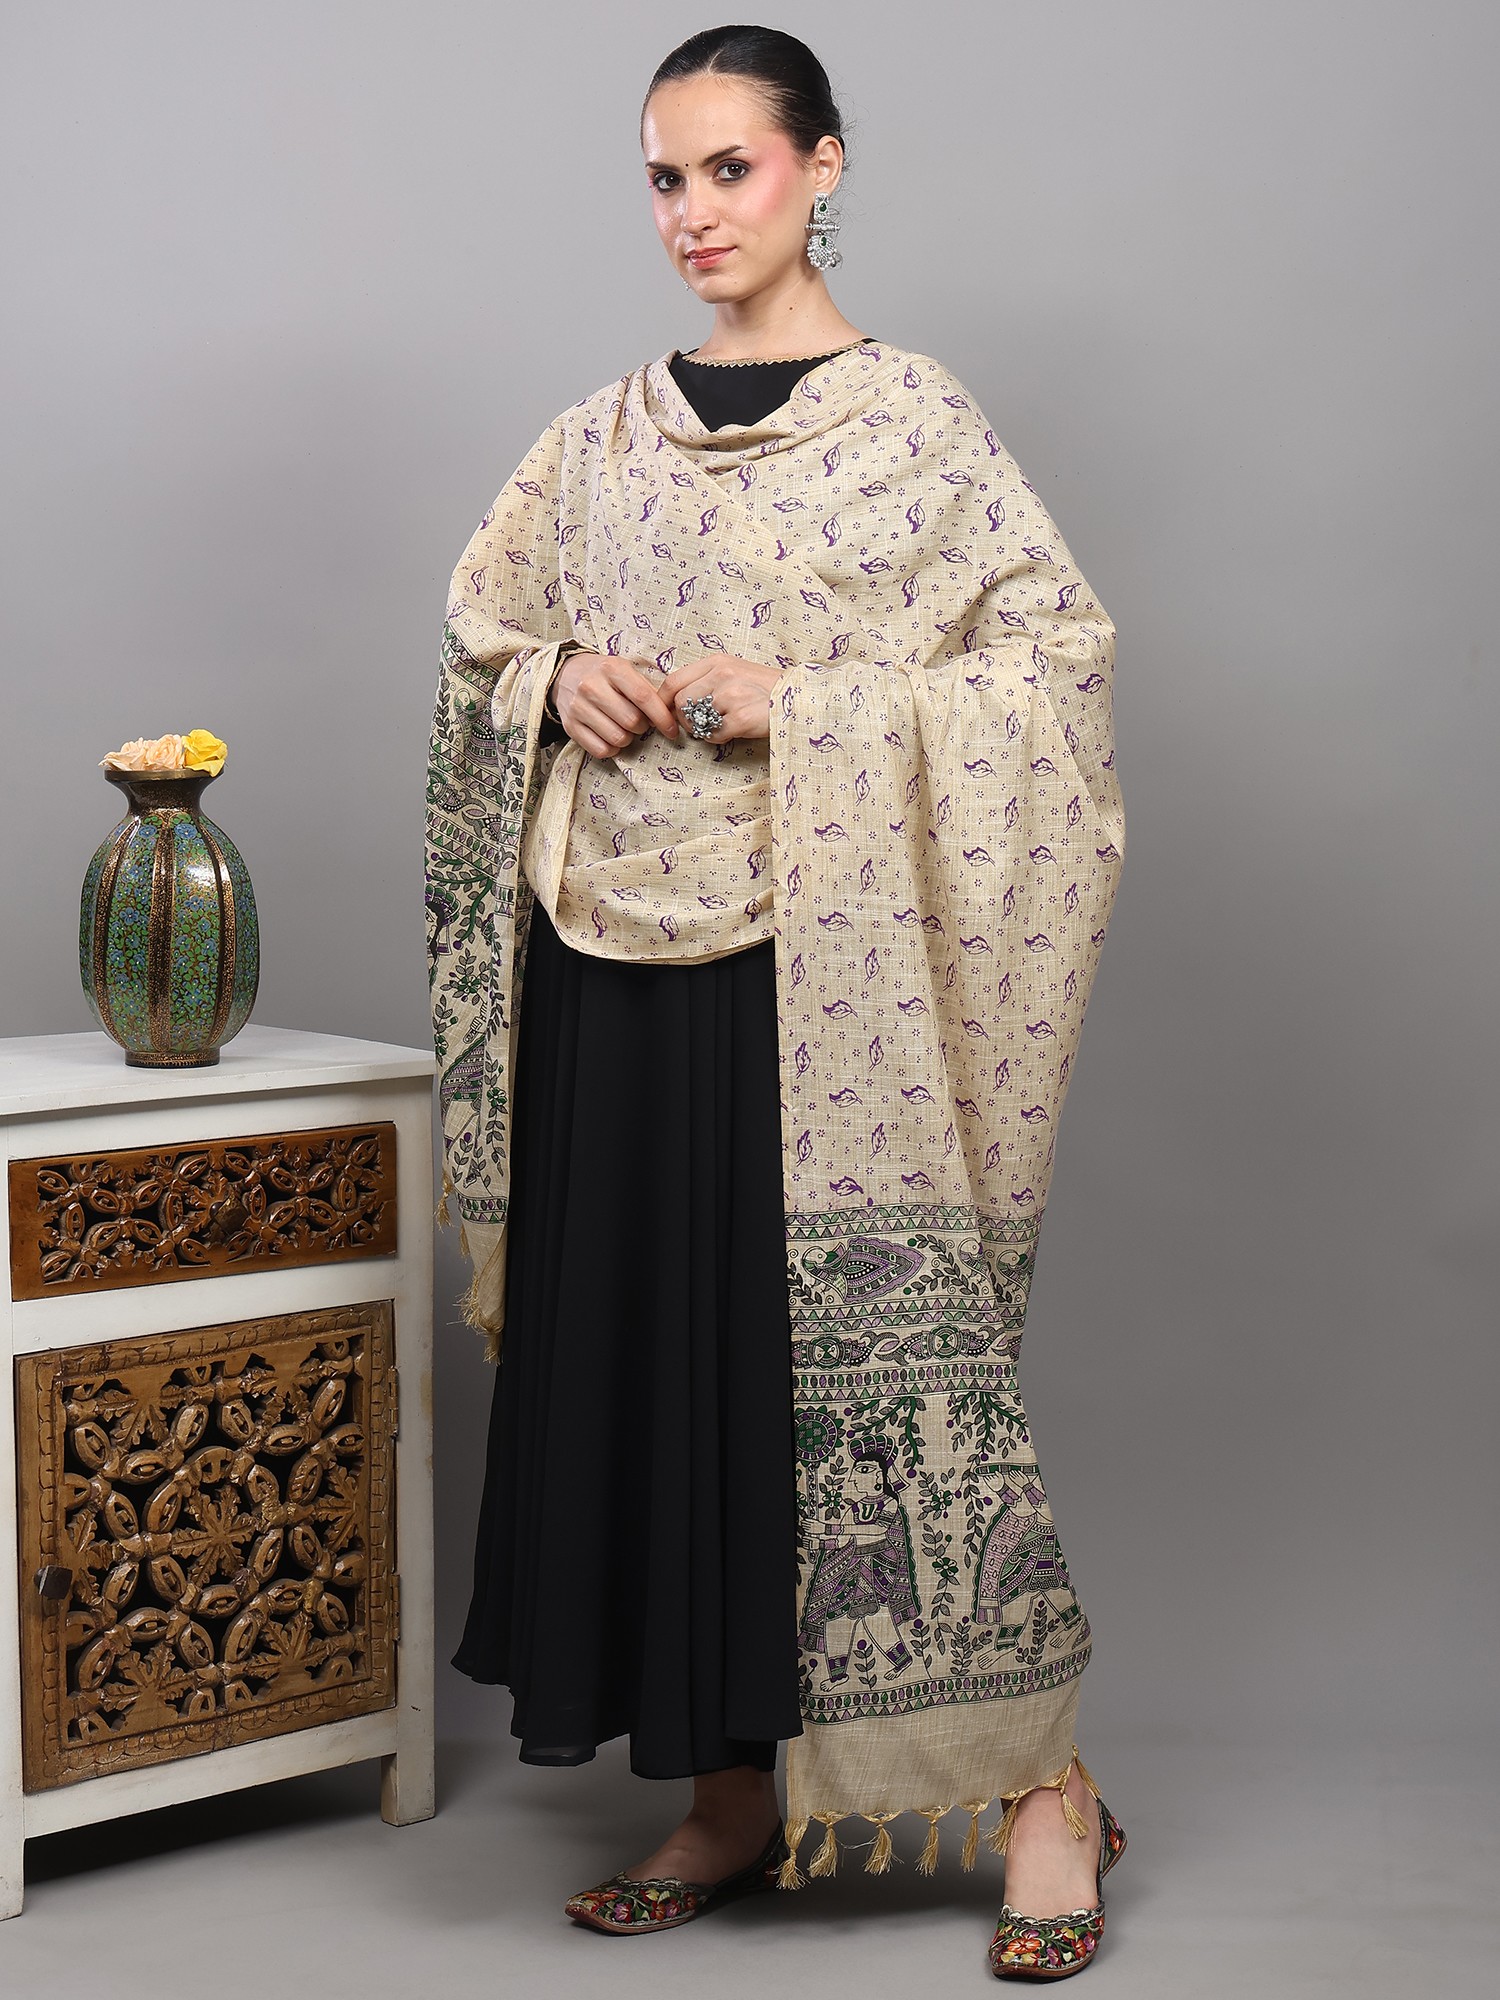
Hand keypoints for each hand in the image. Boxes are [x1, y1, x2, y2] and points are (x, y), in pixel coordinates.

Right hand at [552, 652, 679, 758]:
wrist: (566, 675)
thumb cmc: (603, 675)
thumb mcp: (624, 670)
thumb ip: (645, 689)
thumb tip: (669, 714)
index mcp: (612, 668)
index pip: (643, 697)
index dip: (662, 717)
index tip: (671, 729)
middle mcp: (592, 687)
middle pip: (632, 721)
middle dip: (643, 727)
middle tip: (640, 722)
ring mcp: (579, 708)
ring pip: (617, 738)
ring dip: (627, 738)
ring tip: (624, 727)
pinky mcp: (570, 726)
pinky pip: (600, 750)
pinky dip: (612, 748)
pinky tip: (610, 736)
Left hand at [657, 653, 782, 744]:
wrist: (800, 698)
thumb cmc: (765, 688)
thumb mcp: (735, 671)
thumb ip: (707, 679)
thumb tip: (676, 699)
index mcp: (717, 661)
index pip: (674, 680)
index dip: (664, 701)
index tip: (665, 713)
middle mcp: (722, 674)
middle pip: (681, 702)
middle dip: (684, 718)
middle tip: (698, 725)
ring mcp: (732, 696)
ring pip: (695, 720)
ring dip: (702, 729)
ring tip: (719, 726)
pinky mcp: (741, 718)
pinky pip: (713, 735)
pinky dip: (718, 739)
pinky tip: (732, 732)